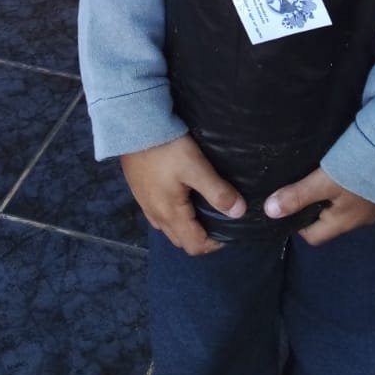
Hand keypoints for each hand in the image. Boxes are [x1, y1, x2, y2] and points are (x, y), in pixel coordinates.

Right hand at [121, 135, 245, 256]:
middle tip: (219, 220)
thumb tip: (239, 213)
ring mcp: (145, 205)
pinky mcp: (141, 192)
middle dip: (201, 237)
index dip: (215, 244)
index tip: (230, 230)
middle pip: (181, 240)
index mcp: (171, 215)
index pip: (195, 246)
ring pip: (169, 228)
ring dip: (187, 227)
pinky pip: (159, 215)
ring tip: (202, 209)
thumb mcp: (196, 168)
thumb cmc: (167, 150)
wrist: (135, 129)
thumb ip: (218, 191)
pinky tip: (181, 197)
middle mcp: (156, 216)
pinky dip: (174, 215)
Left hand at [264, 167, 374, 245]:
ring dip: (329, 198)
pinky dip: (345, 189)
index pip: (313, 237)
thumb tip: (268, 212)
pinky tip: (341, 172)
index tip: (286, 205)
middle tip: (299, 188)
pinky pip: (356, 197)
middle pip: (327, 222)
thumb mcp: (323, 182)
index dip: (297, 224)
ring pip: (342, 209)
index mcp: (343, 223)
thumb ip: (297, 196)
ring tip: (317, 178)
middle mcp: (359, 221)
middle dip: (312, 209)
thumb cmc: (357, 170)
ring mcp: (372, 207)